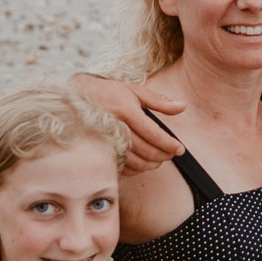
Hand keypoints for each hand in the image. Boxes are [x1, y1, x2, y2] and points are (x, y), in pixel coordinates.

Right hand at [70, 73, 184, 173]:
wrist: (78, 98)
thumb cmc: (110, 93)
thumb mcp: (135, 91)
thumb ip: (160, 101)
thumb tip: (183, 107)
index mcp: (127, 111)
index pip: (154, 134)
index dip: (170, 144)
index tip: (181, 149)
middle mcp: (116, 127)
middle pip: (147, 150)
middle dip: (164, 155)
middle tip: (172, 155)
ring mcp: (107, 141)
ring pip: (135, 162)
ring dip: (152, 164)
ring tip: (160, 160)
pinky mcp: (102, 151)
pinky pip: (122, 166)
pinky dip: (136, 169)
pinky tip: (143, 164)